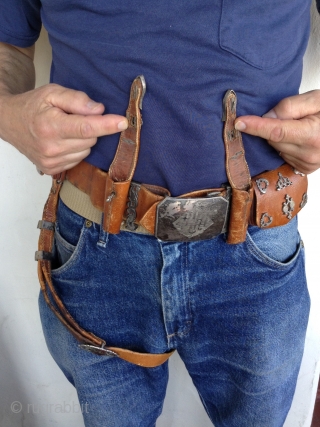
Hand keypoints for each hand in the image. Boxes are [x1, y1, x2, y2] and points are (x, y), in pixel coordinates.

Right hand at [0, 84, 127, 174]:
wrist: (10, 123)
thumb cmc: (33, 105)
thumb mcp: (52, 92)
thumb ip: (76, 99)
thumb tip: (99, 110)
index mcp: (50, 126)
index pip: (86, 128)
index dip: (107, 125)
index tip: (123, 122)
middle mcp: (50, 148)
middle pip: (90, 139)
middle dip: (90, 128)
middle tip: (74, 118)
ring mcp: (51, 162)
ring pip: (86, 151)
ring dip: (83, 140)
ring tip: (66, 129)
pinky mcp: (51, 170)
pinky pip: (78, 159)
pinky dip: (76, 149)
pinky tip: (64, 141)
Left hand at [234, 90, 319, 173]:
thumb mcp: (316, 99)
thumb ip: (291, 106)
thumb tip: (268, 116)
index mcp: (312, 135)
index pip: (276, 131)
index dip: (256, 126)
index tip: (239, 122)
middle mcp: (309, 154)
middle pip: (273, 139)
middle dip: (271, 126)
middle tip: (290, 116)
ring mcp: (306, 164)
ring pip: (275, 148)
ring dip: (278, 136)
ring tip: (297, 126)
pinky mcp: (303, 169)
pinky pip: (281, 155)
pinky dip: (283, 145)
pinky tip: (296, 139)